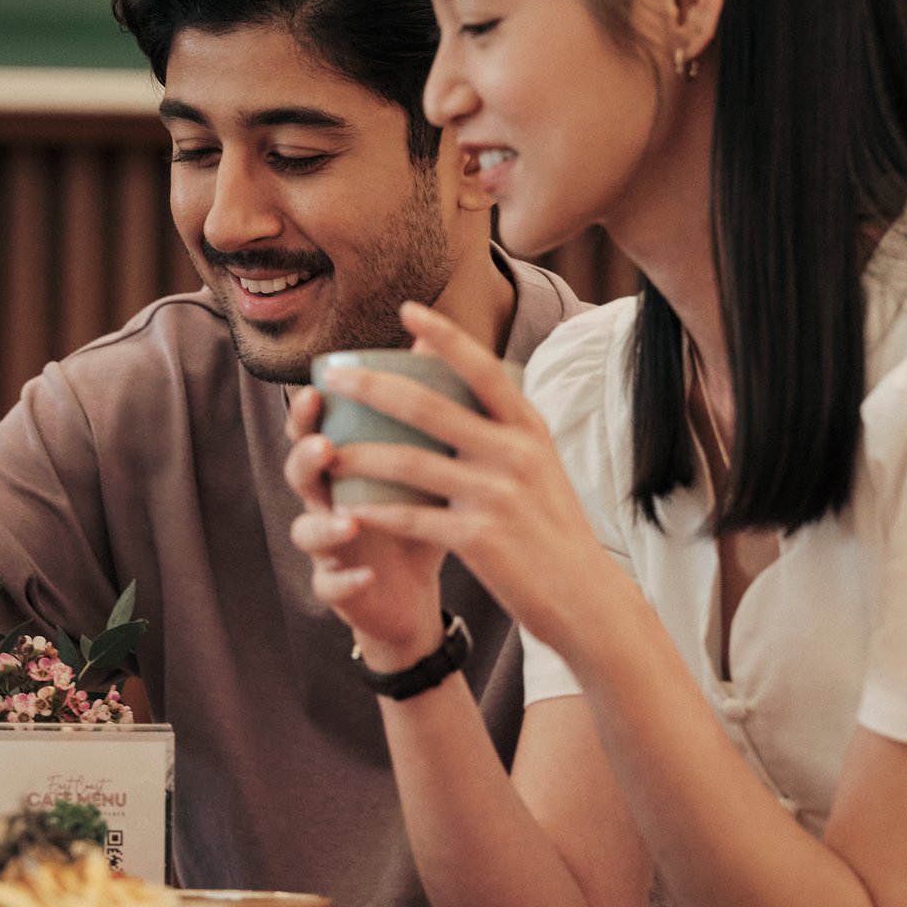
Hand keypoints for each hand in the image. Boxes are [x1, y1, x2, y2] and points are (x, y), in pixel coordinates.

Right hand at [280, 384, 450, 669]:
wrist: (411, 592)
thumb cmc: (415, 515)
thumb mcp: (422, 464)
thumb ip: (419, 413)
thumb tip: (433, 341)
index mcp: (343, 468)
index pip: (313, 431)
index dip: (306, 414)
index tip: (315, 390)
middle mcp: (326, 503)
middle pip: (300, 475)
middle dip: (305, 460)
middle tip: (323, 447)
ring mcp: (327, 548)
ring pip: (306, 533)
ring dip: (323, 525)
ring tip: (348, 522)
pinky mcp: (338, 589)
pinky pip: (331, 586)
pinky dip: (345, 581)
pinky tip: (364, 575)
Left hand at [288, 302, 622, 660]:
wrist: (584, 595)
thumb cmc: (551, 524)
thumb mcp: (539, 462)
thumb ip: (503, 424)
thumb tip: (467, 376)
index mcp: (528, 428)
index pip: (482, 369)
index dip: (444, 337)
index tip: (407, 310)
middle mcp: (514, 453)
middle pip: (429, 407)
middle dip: (372, 387)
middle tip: (333, 375)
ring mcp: (496, 495)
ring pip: (408, 462)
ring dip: (357, 455)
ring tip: (322, 449)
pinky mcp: (479, 538)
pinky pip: (410, 517)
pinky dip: (374, 511)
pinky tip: (344, 507)